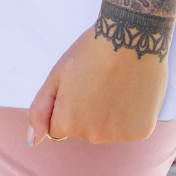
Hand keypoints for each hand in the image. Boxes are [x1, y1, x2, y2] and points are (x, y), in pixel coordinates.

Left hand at [28, 25, 168, 144]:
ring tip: (116, 82)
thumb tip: (34, 141)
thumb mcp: (57, 74)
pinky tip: (132, 90)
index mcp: (69, 122)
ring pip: (107, 129)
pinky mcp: (142, 130)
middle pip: (83, 129)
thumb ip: (40, 109)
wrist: (131, 34)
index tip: (78, 84)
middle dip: (87, 110)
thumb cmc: (92, 50)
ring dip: (109, 112)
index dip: (66, 104)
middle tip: (98, 80)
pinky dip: (131, 113)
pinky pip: (130, 127)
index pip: (58, 127)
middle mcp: (93, 136)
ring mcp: (119, 135)